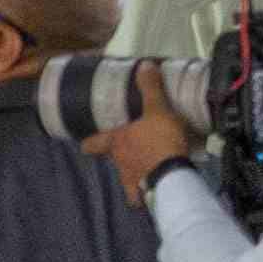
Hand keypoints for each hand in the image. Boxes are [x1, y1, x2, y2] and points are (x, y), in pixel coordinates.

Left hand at [93, 68, 199, 188]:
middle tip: (129, 150)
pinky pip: (144, 196)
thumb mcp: (157, 109)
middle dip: (118, 156)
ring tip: (148, 167)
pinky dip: (147, 193)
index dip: (90, 143)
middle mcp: (119, 163)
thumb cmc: (160, 141)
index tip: (88, 143)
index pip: (93, 144)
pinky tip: (157, 188)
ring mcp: (131, 182)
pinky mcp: (147, 196)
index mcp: (116, 142)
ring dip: (134, 174)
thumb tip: (145, 65)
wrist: (174, 176)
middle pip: (112, 160)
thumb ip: (150, 89)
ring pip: (126, 179)